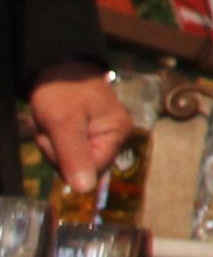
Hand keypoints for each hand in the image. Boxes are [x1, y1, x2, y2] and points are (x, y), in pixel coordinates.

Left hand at [26, 64, 131, 197]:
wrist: (57, 65)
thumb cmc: (62, 90)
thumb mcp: (62, 122)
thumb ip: (74, 155)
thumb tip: (85, 191)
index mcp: (117, 132)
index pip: (93, 169)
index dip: (68, 161)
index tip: (56, 139)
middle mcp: (117, 136)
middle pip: (83, 166)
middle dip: (59, 152)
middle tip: (52, 129)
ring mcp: (105, 133)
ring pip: (74, 160)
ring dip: (55, 146)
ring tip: (52, 124)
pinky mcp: (92, 131)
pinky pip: (73, 149)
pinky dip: (58, 141)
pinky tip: (56, 125)